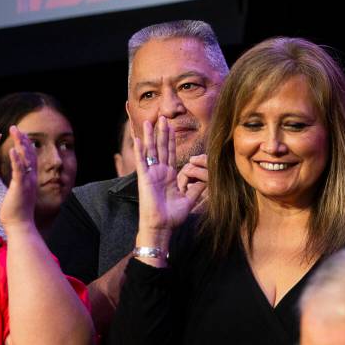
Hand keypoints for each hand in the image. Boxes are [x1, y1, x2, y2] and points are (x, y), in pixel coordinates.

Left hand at [0, 125, 38, 231]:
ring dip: (20, 143)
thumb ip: (21, 186)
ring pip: (25, 159)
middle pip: (29, 155)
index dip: (25, 146)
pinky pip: (18, 171)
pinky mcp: (20, 187)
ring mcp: (27, 183)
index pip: (29, 159)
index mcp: (30, 181)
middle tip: (16, 127)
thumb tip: (21, 182)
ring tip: (14, 131)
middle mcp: (31, 179)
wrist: (20, 225)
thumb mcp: (20, 195)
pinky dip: (16, 159)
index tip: (20, 136)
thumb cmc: (18, 213)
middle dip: (22, 140)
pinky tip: (12, 149)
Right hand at [135, 118, 202, 236]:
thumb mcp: (189, 200)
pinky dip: (139, 150)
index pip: (170, 153)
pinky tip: (137, 138)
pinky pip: (141, 162)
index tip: (171, 127)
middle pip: (160, 148)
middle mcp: (159, 173)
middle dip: (162, 132)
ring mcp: (151, 174)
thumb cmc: (172, 217)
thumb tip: (207, 180)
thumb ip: (196, 188)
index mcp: (170, 176)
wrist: (161, 227)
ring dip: (149, 136)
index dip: (171, 140)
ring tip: (149, 122)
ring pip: (150, 151)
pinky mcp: (144, 179)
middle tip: (162, 117)